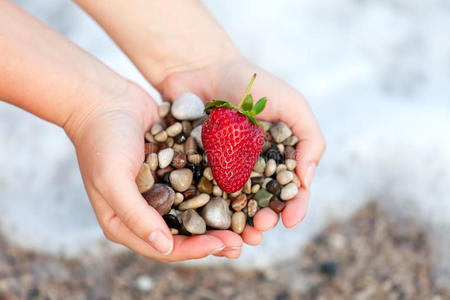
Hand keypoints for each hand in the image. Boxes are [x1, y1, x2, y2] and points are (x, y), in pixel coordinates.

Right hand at [64, 81, 242, 260]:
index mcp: (125, 223)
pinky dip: (217, 191)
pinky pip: (198, 185)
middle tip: (243, 242)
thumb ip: (136, 215)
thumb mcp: (113, 180)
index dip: (196, 250)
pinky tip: (240, 192)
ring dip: (219, 221)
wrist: (107, 99)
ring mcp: (162, 189)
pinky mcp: (174, 170)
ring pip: (195, 212)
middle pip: (184, 235)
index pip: (165, 247)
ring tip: (247, 225)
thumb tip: (164, 247)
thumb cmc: (102, 141)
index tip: (224, 244)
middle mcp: (146, 210)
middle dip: (213, 240)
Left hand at [160, 57, 325, 244]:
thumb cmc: (254, 85)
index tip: (291, 220)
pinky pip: (205, 195)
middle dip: (265, 220)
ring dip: (239, 225)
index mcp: (279, 157)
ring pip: (235, 207)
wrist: (204, 69)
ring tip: (240, 237)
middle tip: (261, 229)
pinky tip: (211, 223)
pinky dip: (210, 212)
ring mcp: (225, 171)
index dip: (295, 206)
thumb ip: (310, 139)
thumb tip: (307, 180)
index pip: (291, 189)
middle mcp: (254, 169)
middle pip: (263, 203)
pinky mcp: (199, 170)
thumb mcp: (293, 104)